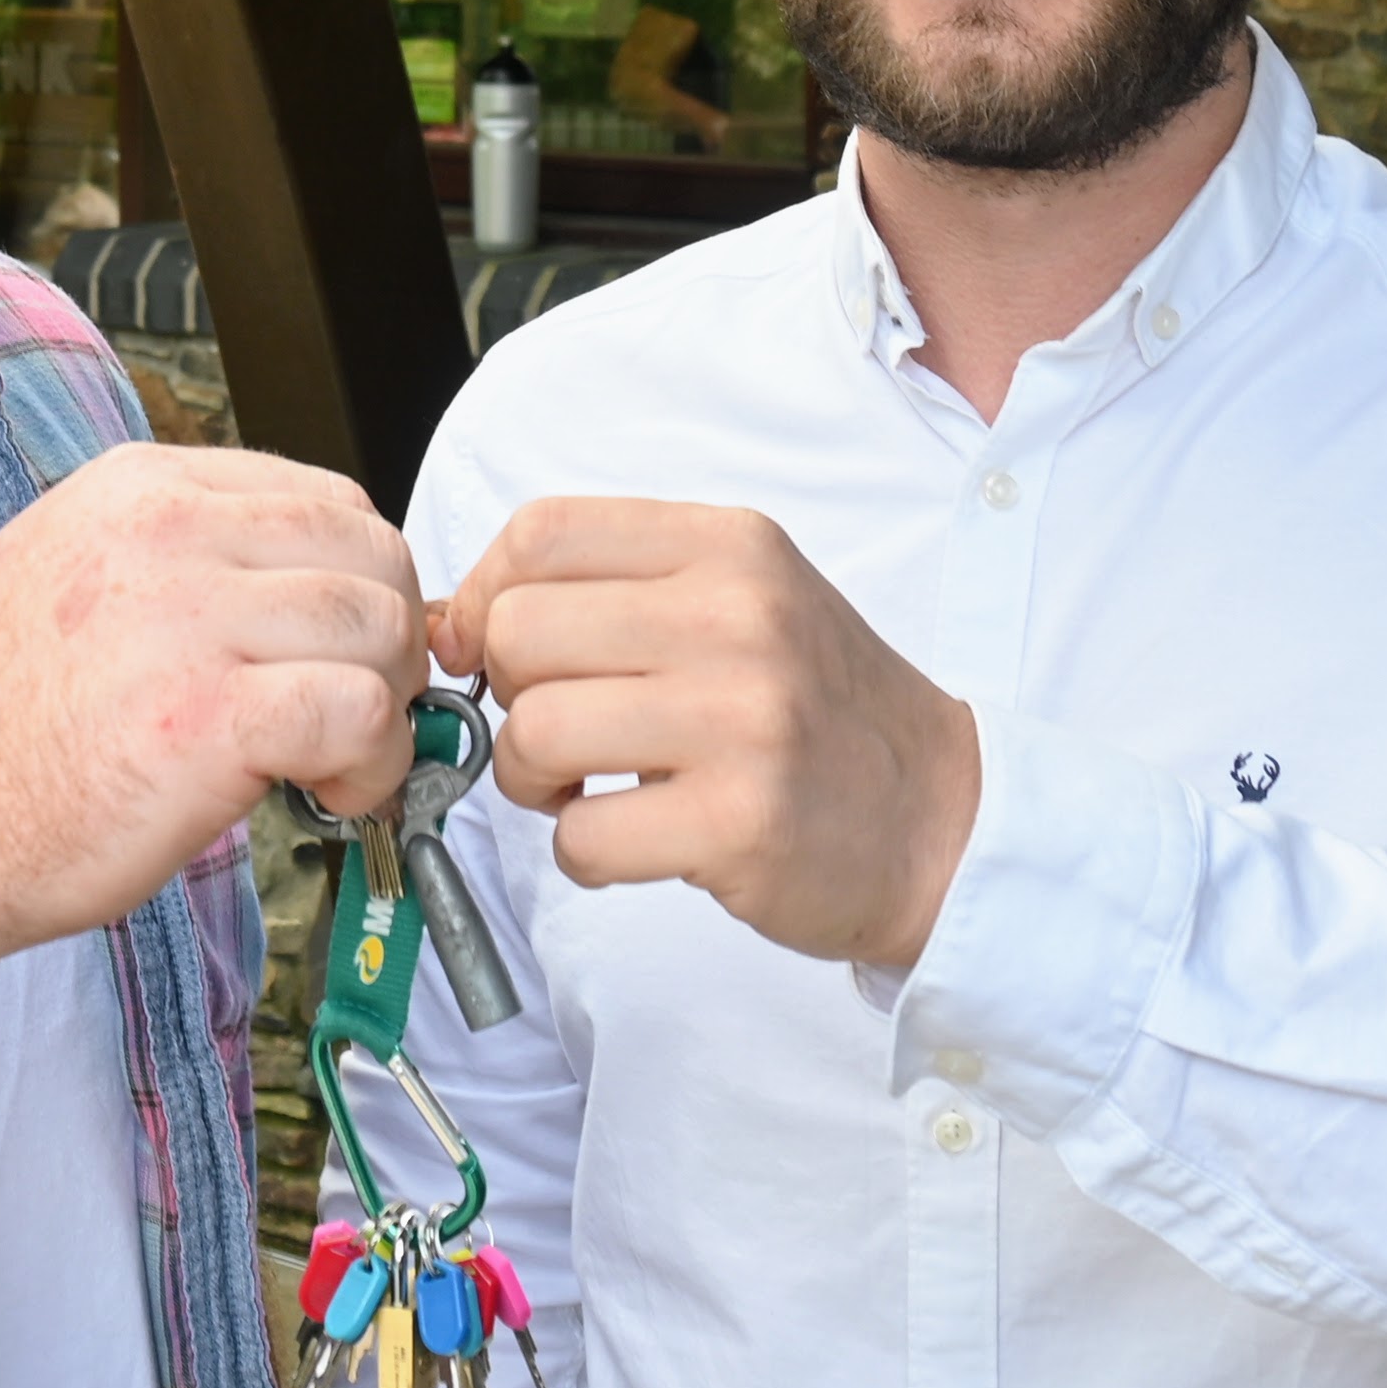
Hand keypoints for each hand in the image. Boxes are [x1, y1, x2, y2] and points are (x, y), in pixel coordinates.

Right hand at [0, 442, 424, 948]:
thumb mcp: (62, 572)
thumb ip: (175, 552)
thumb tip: (291, 575)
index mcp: (137, 488)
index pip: (323, 497)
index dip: (354, 582)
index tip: (335, 650)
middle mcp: (165, 532)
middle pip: (370, 552)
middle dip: (386, 640)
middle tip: (356, 710)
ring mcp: (187, 618)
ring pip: (379, 627)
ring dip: (387, 707)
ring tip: (339, 761)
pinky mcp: (212, 716)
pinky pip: (363, 713)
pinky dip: (377, 763)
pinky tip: (334, 793)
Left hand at [438, 497, 984, 970]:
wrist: (942, 818)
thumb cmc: (816, 710)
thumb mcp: (738, 602)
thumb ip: (606, 591)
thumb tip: (444, 618)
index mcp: (730, 547)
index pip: (541, 532)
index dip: (486, 595)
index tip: (496, 648)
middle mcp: (739, 617)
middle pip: (518, 631)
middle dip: (510, 696)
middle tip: (564, 733)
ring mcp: (744, 720)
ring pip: (534, 731)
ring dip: (536, 781)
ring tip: (593, 791)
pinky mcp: (741, 824)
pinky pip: (581, 838)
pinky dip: (585, 855)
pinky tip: (637, 844)